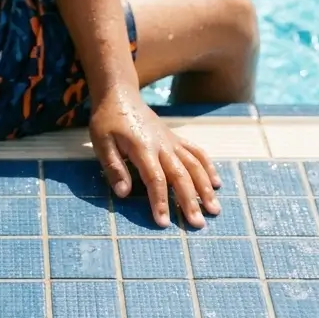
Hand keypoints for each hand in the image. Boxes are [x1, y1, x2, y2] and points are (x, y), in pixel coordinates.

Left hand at [89, 84, 220, 228]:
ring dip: (205, 187)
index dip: (160, 201)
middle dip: (190, 201)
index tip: (164, 223)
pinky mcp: (175, 138)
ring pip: (194, 165)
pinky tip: (216, 182)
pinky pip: (196, 152)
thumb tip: (124, 194)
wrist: (119, 93)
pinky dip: (208, 167)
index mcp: (142, 147)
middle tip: (198, 224)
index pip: (155, 179)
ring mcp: (171, 141)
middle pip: (180, 175)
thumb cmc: (107, 119)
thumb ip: (113, 167)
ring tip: (214, 209)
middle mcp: (162, 145)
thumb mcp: (101, 142)